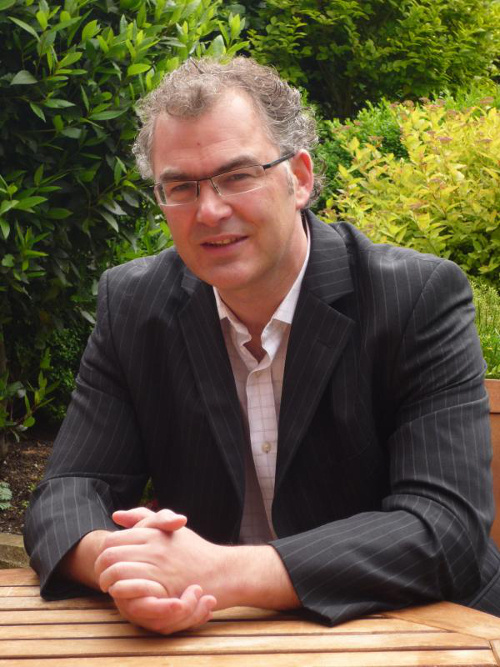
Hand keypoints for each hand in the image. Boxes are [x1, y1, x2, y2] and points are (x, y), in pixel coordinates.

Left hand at [94, 507, 218, 633]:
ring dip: (107, 582)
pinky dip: (120, 592)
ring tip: (111, 589)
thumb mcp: (171, 530)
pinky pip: (130, 588)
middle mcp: (153, 546)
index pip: (113, 539)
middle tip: (104, 578)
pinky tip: (123, 597)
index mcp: (154, 532)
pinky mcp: (163, 586)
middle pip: (110, 554)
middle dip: (101, 568)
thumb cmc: (196, 552)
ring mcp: (158, 566)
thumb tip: (117, 516)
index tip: (107, 563)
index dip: (104, 553)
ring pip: (115, 571)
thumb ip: (145, 519)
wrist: (223, 571)